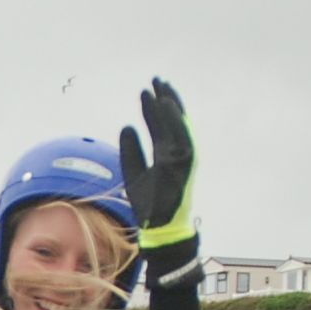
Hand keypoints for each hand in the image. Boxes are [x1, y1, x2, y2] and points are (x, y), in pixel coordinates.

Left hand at [116, 78, 196, 248]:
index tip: (145, 91)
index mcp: (166, 157)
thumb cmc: (149, 205)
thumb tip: (127, 126)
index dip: (153, 109)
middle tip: (156, 80)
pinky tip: (167, 105)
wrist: (157, 229)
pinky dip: (176, 121)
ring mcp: (182, 160)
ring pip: (180, 126)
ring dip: (172, 106)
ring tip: (162, 87)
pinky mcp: (184, 166)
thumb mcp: (133, 173)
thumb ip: (131, 151)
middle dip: (165, 100)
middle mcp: (176, 155)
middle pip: (172, 122)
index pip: (161, 127)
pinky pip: (183, 137)